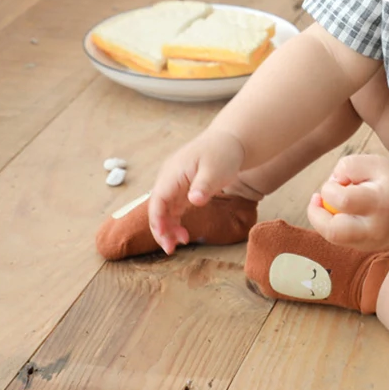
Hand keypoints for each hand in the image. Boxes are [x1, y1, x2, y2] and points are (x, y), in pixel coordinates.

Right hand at [148, 128, 245, 254]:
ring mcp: (174, 183)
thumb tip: (193, 200)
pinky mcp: (182, 188)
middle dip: (161, 229)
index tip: (164, 237)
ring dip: (168, 228)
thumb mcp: (216, 169)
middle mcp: (169, 178)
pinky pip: (173, 208)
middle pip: (157, 207)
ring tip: (180, 243)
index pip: (158, 200)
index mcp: (172, 172)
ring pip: (164, 210)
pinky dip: (176, 221)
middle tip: (170, 249)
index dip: (158, 220)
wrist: (231, 140)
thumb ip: (204, 186)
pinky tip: (184, 234)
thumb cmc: (223, 152)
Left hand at [307, 154, 388, 250]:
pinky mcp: (367, 248)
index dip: (329, 188)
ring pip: (333, 238)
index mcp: (381, 203)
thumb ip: (349, 166)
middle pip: (332, 231)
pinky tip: (344, 211)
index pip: (343, 202)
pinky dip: (335, 224)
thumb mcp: (375, 162)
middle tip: (316, 197)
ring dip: (323, 218)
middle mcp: (376, 229)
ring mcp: (372, 242)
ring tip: (332, 202)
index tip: (336, 180)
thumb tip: (330, 184)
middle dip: (316, 213)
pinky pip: (340, 239)